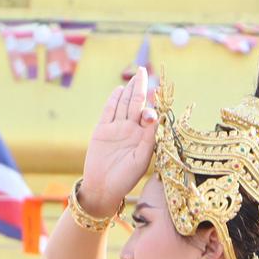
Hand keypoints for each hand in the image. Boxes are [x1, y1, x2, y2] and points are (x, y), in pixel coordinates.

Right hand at [80, 68, 158, 216]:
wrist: (102, 188)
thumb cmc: (125, 178)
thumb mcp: (141, 159)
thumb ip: (148, 137)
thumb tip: (154, 116)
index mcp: (143, 137)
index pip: (149, 114)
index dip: (152, 102)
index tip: (156, 92)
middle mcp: (131, 130)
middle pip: (136, 103)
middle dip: (140, 87)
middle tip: (144, 71)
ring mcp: (116, 128)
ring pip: (123, 104)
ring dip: (129, 90)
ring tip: (135, 75)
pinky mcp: (102, 130)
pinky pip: (109, 111)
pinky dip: (114, 100)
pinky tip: (119, 90)